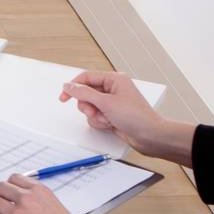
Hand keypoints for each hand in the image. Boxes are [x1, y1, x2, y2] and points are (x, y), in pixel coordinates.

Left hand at [0, 174, 110, 213]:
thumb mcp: (53, 204)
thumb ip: (35, 197)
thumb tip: (17, 197)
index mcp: (39, 190)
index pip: (13, 178)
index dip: (11, 187)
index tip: (11, 194)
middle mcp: (27, 198)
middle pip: (0, 188)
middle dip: (1, 197)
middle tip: (5, 208)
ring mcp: (17, 213)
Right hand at [58, 70, 190, 160]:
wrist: (150, 136)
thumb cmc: (136, 117)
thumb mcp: (106, 102)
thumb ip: (84, 93)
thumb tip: (69, 86)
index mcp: (114, 79)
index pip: (86, 77)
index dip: (73, 87)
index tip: (63, 97)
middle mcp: (113, 89)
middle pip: (86, 93)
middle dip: (88, 106)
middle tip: (96, 111)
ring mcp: (112, 103)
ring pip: (90, 106)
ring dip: (95, 115)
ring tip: (107, 119)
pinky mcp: (112, 114)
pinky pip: (96, 116)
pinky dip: (99, 122)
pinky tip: (110, 125)